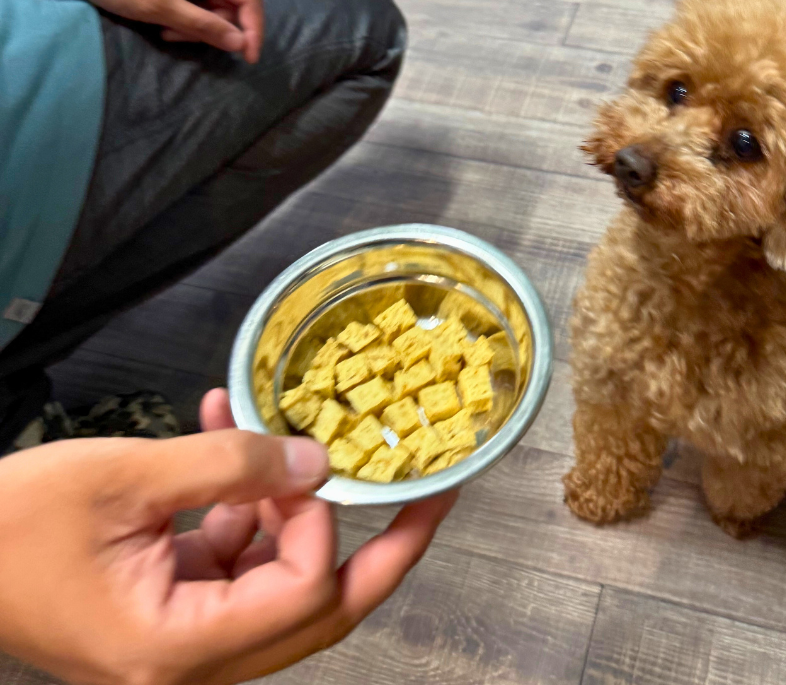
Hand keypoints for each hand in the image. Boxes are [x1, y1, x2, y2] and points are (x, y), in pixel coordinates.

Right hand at [0, 388, 456, 684]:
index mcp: (176, 650)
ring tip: (275, 439)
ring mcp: (184, 643)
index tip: (305, 466)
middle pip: (320, 612)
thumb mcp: (125, 477)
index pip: (301, 596)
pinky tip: (227, 447)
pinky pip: (237, 566)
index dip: (318, 523)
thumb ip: (229, 466)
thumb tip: (317, 463)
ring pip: (282, 586)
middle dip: (379, 547)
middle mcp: (189, 666)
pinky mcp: (173, 613)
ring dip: (288, 509)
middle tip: (428, 495)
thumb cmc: (7, 525)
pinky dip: (242, 509)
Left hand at [49, 0, 263, 62]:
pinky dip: (186, 22)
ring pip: (214, 9)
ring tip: (167, 32)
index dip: (253, 28)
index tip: (249, 58)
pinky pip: (197, 7)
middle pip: (232, 4)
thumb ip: (204, 25)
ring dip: (197, 28)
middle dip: (215, 29)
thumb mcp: (160, 6)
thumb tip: (241, 44)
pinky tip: (164, 26)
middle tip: (183, 40)